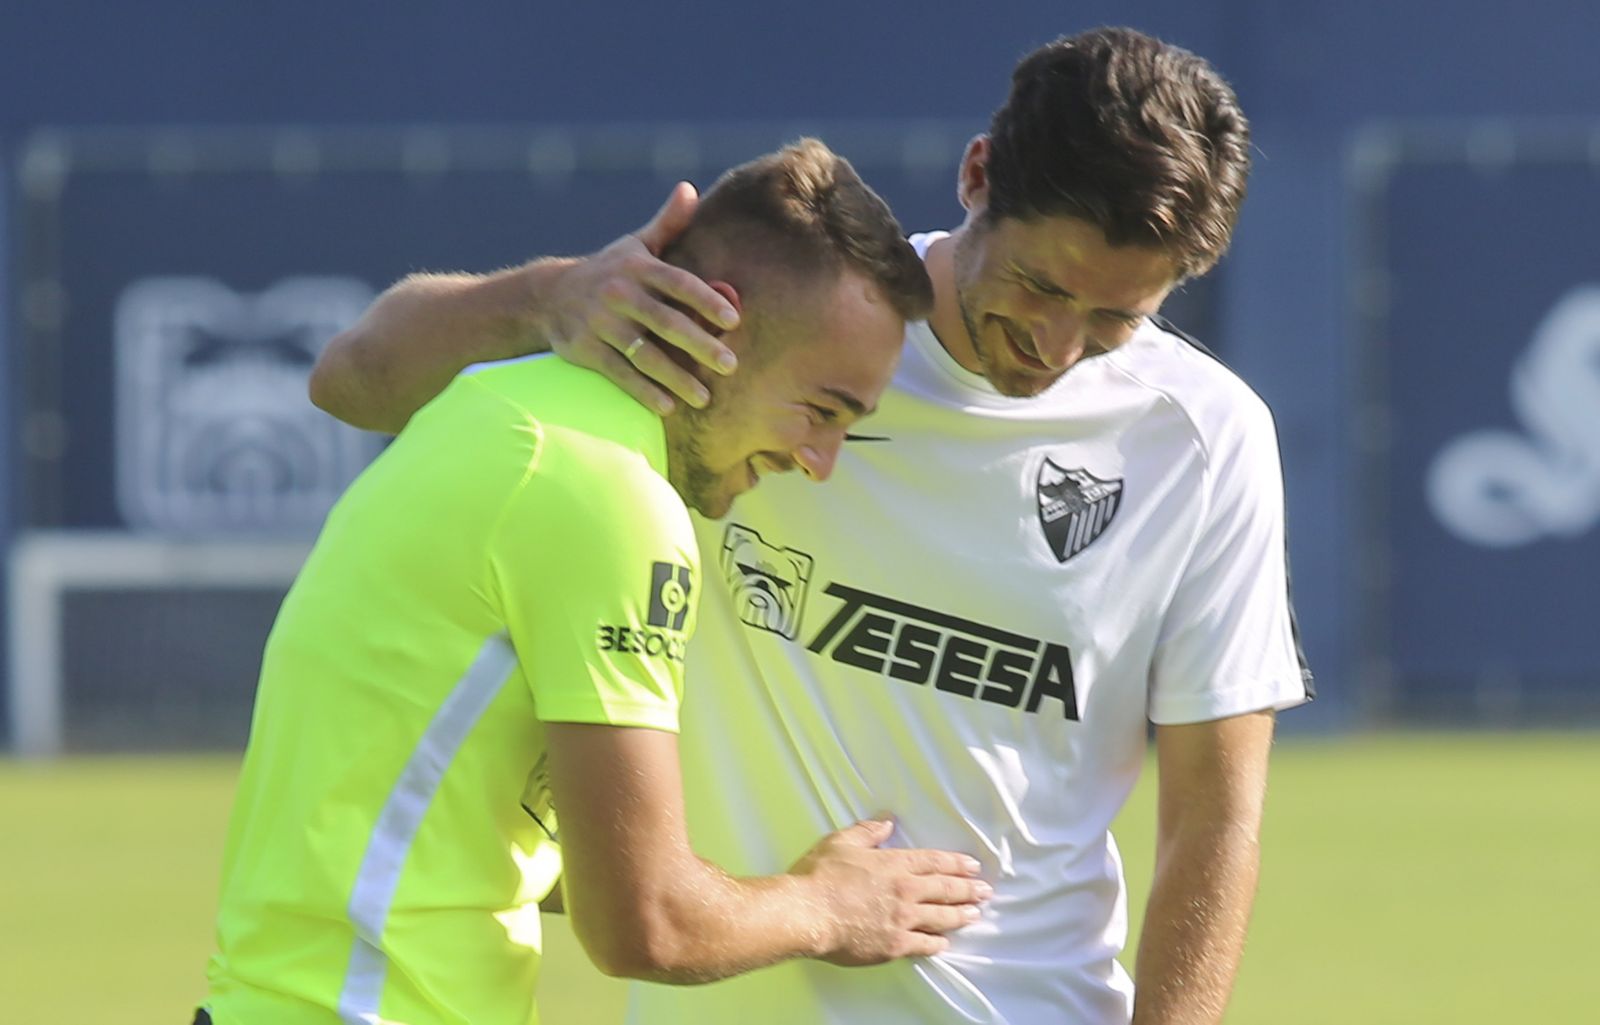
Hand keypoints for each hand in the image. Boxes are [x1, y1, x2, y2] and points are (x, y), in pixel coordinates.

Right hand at [542, 182, 740, 412]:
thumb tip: (690, 190)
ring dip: (676, 377)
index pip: (678, 282)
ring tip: (705, 397)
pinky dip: (644, 392)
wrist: (547, 296)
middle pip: (666, 322)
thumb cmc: (609, 271)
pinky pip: (620, 374)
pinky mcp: (585, 350)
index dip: (706, 300)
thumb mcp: (634, 245)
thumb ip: (667, 224)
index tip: (734, 320)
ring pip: (645, 354)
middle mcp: (619, 294)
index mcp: (637, 267)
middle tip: (730, 365)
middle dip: (700, 345)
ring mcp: (600, 324)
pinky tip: (668, 407)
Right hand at [790, 819, 989, 964]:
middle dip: (968, 889)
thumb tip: (888, 821)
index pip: (935, 862)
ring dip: (960, 915)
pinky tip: (945, 943)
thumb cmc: (820, 876)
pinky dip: (937, 943)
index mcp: (895, 864)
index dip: (957, 864)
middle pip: (945, 889)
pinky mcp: (893, 945)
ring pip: (940, 917)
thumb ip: (868, 831)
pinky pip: (923, 945)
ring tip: (975, 914)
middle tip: (985, 891)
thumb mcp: (842, 842)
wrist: (807, 913)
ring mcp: (902, 920)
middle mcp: (905, 891)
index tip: (973, 866)